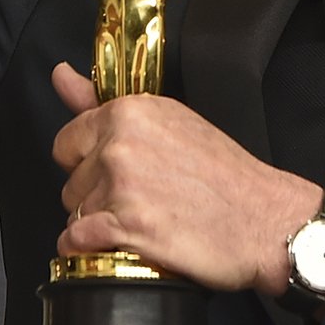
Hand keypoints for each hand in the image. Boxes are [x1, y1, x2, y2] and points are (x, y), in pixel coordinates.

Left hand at [50, 62, 321, 295]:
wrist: (266, 220)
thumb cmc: (225, 174)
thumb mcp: (169, 121)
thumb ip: (101, 102)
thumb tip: (59, 73)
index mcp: (129, 112)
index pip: (67, 142)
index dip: (88, 163)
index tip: (118, 173)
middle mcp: (120, 144)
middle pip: (71, 182)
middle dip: (96, 197)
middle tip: (142, 200)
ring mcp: (121, 186)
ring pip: (75, 214)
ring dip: (101, 226)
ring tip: (145, 223)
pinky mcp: (126, 227)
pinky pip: (76, 242)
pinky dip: (92, 251)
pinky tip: (126, 246)